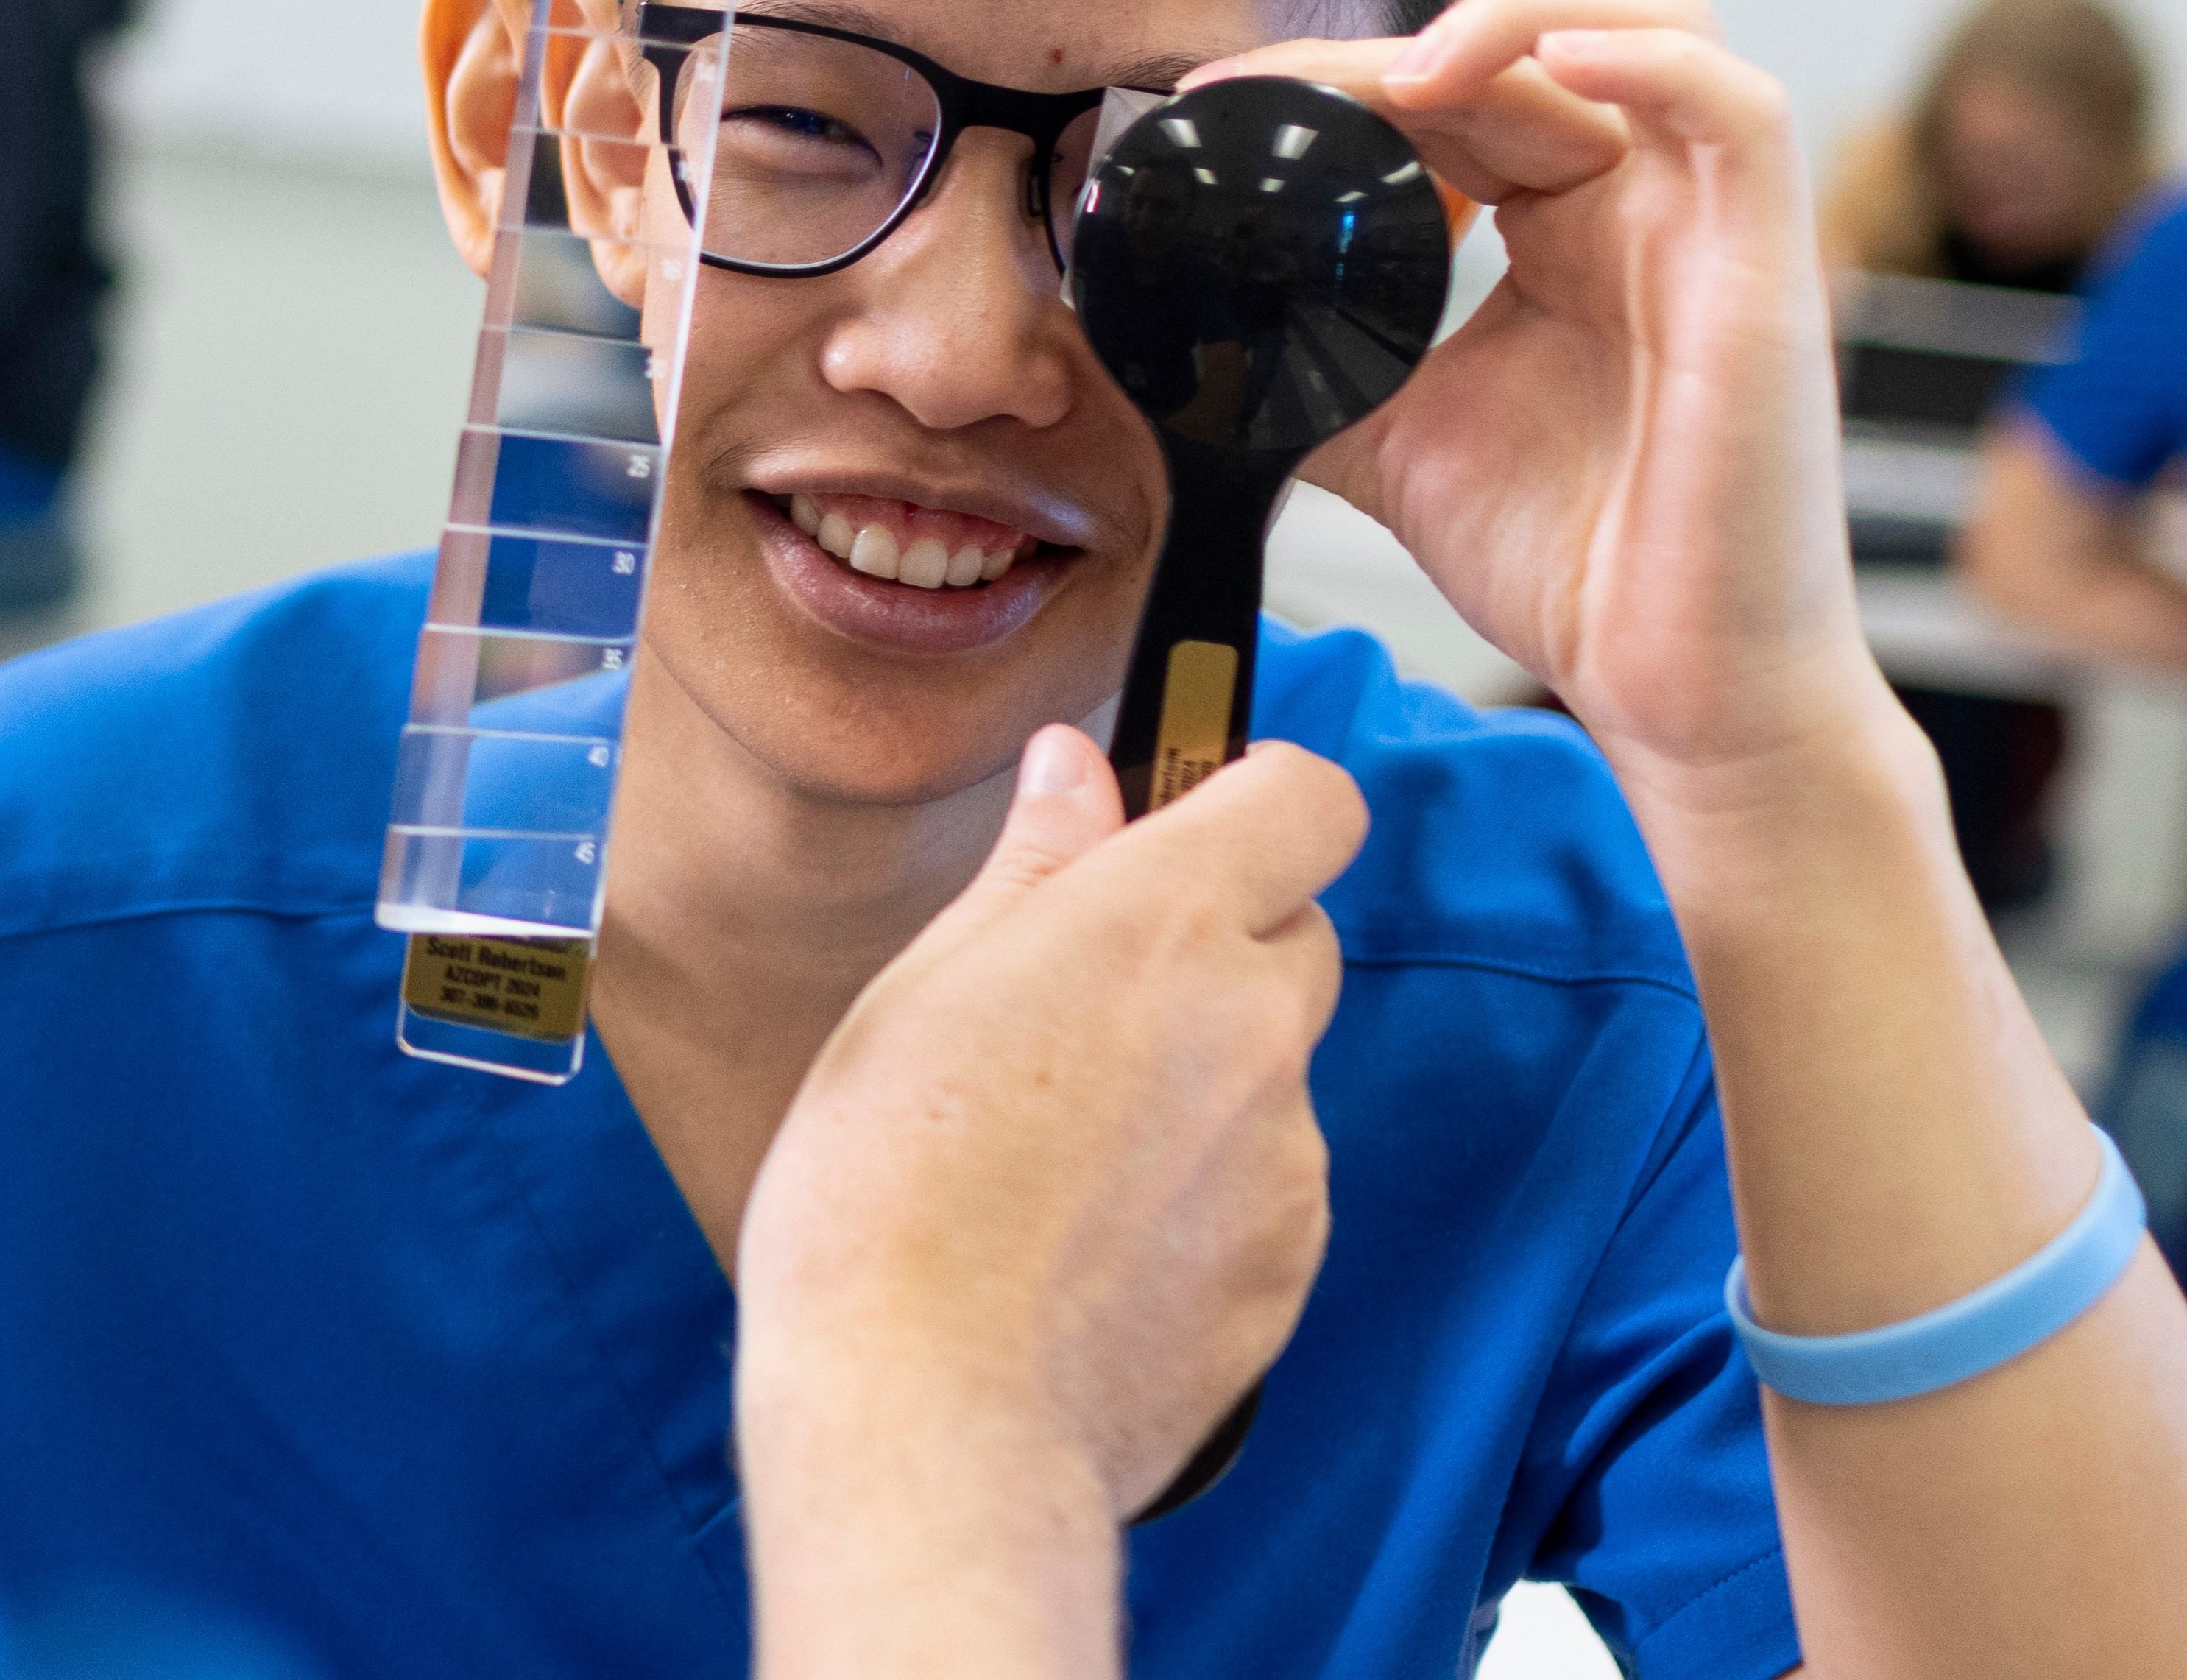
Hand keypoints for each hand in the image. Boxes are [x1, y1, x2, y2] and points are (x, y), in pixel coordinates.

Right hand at [738, 729, 1352, 1545]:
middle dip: (1215, 943)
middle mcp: (1252, 1026)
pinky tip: (1086, 1240)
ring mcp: (1288, 1155)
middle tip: (1082, 1005)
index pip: (1306, 799)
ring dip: (1196, 1080)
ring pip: (1270, 1070)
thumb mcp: (922, 993)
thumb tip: (1077, 767)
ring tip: (1052, 1158)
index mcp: (1157, 927)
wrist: (932, 1420)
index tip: (1187, 821)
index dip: (1254, 797)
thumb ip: (1032, 869)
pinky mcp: (1291, 1263)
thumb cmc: (881, 1198)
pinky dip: (1201, 1193)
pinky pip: (1267, 1186)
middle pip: (1296, 931)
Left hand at [1196, 0, 1910, 843]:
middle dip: (1382, 49)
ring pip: (1648, 27)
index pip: (1456, 95)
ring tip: (1397, 73)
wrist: (1677, 689)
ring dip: (1513, 20)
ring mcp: (1710, 228)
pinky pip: (1737, 108)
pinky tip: (1545, 65)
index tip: (1220, 104)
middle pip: (1523, 52)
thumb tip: (1188, 344)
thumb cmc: (1574, 567)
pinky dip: (1644, 58)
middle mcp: (1641, 209)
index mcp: (1563, 232)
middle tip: (1261, 88)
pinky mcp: (1766, 266)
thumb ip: (1315, 366)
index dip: (1340, 77)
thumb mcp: (1396, 440)